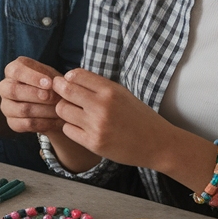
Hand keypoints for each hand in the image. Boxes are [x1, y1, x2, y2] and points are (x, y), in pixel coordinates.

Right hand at [0, 57, 64, 134]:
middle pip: (13, 91)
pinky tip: (57, 120)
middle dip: (36, 94)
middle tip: (55, 97)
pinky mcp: (12, 123)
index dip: (33, 77)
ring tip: (60, 109)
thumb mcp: (53, 76)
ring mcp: (6, 106)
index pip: (16, 71)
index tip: (50, 83)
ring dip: (45, 110)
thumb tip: (55, 84)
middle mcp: (4, 87)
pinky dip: (45, 123)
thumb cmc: (52, 85)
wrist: (53, 105)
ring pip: (22, 109)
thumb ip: (53, 79)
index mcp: (12, 70)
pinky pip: (27, 124)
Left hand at [52, 68, 173, 168]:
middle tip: (63, 94)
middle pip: (65, 90)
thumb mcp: (121, 93)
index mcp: (110, 90)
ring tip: (75, 112)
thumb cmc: (138, 116)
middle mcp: (102, 106)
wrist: (156, 143)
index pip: (75, 75)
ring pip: (62, 110)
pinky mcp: (93, 143)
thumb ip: (97, 86)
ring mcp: (96, 126)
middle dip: (60, 91)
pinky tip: (82, 127)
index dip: (68, 78)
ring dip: (65, 110)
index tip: (69, 82)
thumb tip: (68, 79)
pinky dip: (71, 127)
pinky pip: (67, 129)